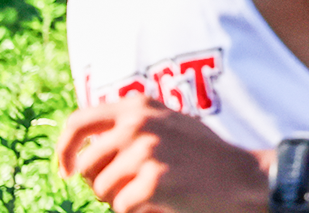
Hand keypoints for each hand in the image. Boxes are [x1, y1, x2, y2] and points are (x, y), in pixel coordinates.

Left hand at [55, 96, 269, 212]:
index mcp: (138, 105)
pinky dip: (139, 211)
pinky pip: (121, 207)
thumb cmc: (204, 156)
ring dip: (121, 199)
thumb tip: (81, 145)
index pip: (77, 123)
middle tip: (131, 188)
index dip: (64, 150)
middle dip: (101, 184)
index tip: (65, 171)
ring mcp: (145, 152)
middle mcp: (137, 123)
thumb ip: (131, 124)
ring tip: (154, 192)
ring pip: (101, 190)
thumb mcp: (169, 123)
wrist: (243, 177)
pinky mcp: (152, 182)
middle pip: (86, 166)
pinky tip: (164, 202)